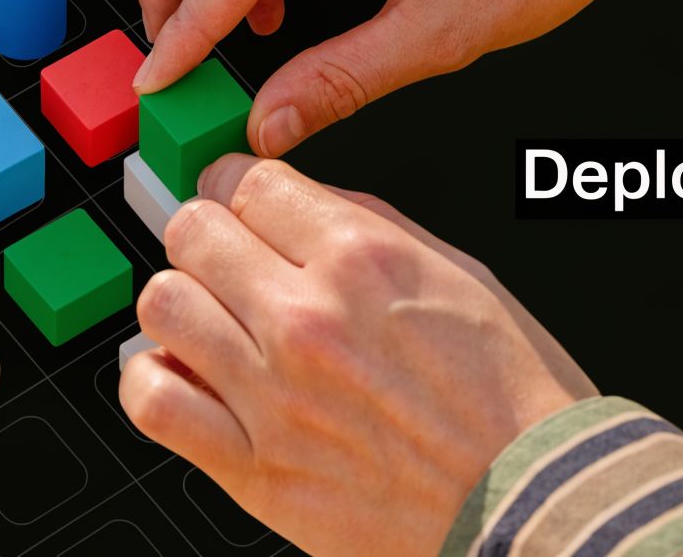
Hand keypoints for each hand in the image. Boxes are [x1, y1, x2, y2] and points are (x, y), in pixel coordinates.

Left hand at [118, 155, 598, 554]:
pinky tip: (186, 375)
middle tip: (225, 256)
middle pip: (192, 231)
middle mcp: (307, 316)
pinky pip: (152, 402)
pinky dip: (153, 378)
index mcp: (363, 258)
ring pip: (162, 304)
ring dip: (180, 300)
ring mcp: (272, 393)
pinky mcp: (253, 466)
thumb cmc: (513, 398)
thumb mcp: (464, 276)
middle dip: (206, 233)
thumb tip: (305, 205)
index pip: (248, 182)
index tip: (240, 203)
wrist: (529, 500)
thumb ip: (372, 228)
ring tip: (209, 317)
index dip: (240, 188)